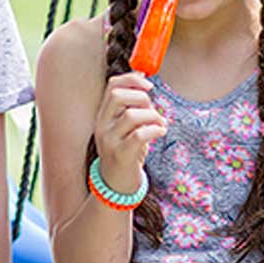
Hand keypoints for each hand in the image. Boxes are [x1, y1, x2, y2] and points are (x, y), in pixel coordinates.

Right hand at [93, 72, 167, 192]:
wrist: (115, 184)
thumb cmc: (125, 151)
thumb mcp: (124, 126)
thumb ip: (131, 106)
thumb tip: (143, 78)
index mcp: (103, 115)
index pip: (112, 85)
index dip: (132, 79)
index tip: (149, 84)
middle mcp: (102, 125)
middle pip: (118, 96)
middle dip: (142, 97)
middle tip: (153, 108)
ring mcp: (109, 140)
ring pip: (131, 115)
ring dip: (152, 115)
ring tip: (161, 124)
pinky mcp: (120, 155)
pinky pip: (138, 135)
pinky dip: (154, 129)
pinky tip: (160, 132)